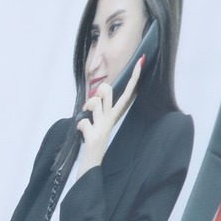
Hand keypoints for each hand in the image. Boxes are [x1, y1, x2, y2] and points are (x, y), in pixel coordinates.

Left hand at [76, 56, 141, 173]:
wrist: (92, 161)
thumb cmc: (93, 137)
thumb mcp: (97, 118)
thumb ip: (98, 104)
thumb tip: (101, 89)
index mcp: (115, 113)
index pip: (127, 92)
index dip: (134, 76)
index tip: (141, 59)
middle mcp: (112, 117)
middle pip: (107, 92)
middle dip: (98, 93)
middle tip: (92, 107)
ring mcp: (105, 126)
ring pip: (93, 103)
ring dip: (86, 110)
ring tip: (88, 121)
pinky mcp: (95, 135)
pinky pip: (82, 122)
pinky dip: (79, 128)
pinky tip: (83, 135)